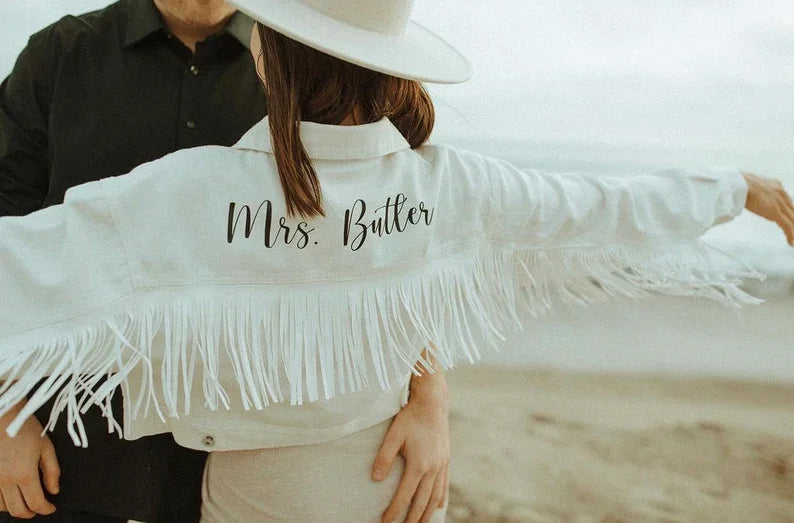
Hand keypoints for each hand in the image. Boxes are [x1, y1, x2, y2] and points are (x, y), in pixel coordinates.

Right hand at [0, 399, 59, 517]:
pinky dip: (1, 501)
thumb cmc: (24, 428)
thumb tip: (54, 490)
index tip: (51, 507)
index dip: (46, 509)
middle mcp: (5, 480)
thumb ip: (52, 471)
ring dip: (15, 508)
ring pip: (1, 507)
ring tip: (25, 501)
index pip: (36, 503)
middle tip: (39, 508)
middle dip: (30, 513)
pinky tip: (10, 494)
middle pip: (17, 510)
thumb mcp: (46, 446)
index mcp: (24, 473)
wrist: (3, 416)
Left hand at [374, 349, 449, 522]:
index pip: (405, 496)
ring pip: (435, 497)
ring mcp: (442, 464)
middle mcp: (433, 468)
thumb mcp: (393, 435)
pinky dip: (440, 499)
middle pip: (422, 502)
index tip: (385, 522)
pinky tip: (437, 506)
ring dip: (428, 514)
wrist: (433, 403)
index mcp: (419, 464)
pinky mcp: (446, 459)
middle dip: (413, 519)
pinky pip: (444, 485)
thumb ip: (383, 457)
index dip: (394, 511)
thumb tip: (375, 479)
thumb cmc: (410, 417)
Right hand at [741, 171, 793, 245]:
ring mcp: (779, 203)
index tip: (790, 218)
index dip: (790, 211)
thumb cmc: (738, 183)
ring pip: (792, 219)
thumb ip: (757, 195)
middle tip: (793, 229)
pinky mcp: (775, 212)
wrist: (739, 183)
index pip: (787, 201)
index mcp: (776, 185)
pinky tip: (791, 243)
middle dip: (793, 220)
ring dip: (793, 230)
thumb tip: (754, 202)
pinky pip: (786, 225)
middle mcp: (781, 193)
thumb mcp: (752, 187)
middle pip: (792, 210)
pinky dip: (790, 235)